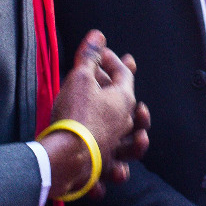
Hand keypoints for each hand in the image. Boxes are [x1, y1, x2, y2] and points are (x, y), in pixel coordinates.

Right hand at [42, 32, 150, 197]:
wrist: (65, 156)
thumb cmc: (74, 114)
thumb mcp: (80, 78)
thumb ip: (89, 56)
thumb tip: (98, 34)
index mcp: (124, 101)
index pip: (124, 74)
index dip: (113, 60)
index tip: (103, 52)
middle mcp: (124, 125)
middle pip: (129, 106)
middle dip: (122, 92)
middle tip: (126, 82)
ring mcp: (115, 147)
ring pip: (131, 143)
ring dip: (135, 139)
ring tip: (140, 136)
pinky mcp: (101, 167)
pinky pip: (111, 169)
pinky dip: (113, 171)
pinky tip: (115, 171)